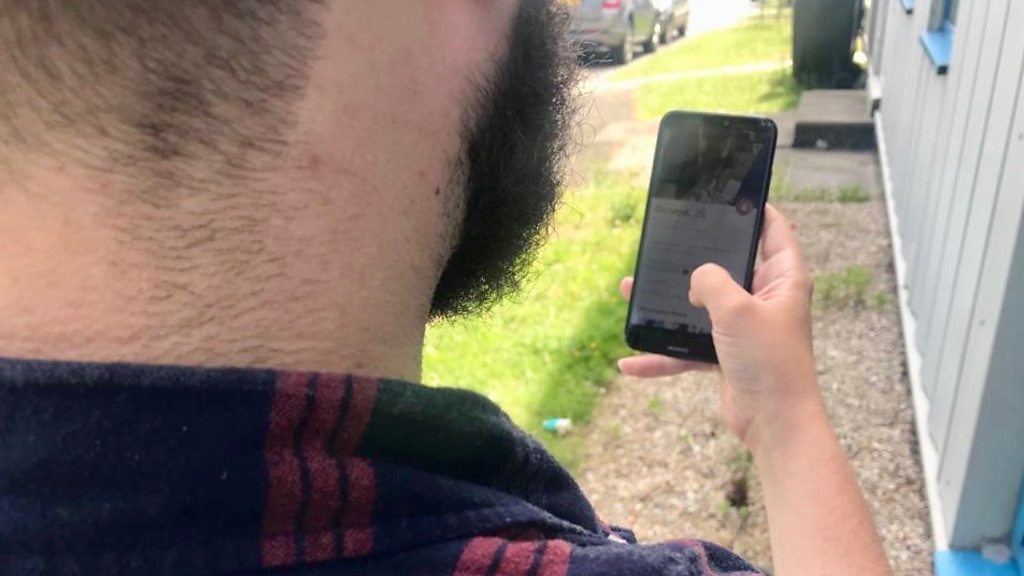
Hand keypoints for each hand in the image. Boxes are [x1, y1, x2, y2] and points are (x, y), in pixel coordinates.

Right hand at [619, 205, 822, 448]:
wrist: (774, 424)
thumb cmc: (769, 362)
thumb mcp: (735, 309)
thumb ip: (710, 281)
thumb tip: (695, 280)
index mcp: (782, 279)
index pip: (774, 231)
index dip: (757, 209)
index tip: (732, 194)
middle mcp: (765, 299)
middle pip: (727, 267)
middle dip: (694, 257)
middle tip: (667, 239)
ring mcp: (744, 328)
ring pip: (699, 307)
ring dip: (667, 305)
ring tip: (630, 291)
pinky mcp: (727, 355)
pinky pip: (688, 348)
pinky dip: (663, 355)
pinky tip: (631, 361)